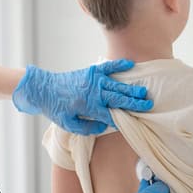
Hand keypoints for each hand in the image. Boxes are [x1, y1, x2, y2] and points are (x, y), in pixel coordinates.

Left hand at [11, 60, 152, 134]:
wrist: (44, 88)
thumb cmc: (56, 108)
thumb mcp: (68, 124)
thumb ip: (86, 128)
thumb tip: (104, 124)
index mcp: (89, 107)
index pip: (111, 115)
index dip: (122, 120)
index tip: (133, 123)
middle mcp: (94, 92)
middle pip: (118, 99)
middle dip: (134, 103)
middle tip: (149, 105)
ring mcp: (94, 80)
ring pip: (117, 85)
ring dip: (131, 89)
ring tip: (144, 92)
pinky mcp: (91, 71)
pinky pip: (108, 67)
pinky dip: (119, 65)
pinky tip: (131, 64)